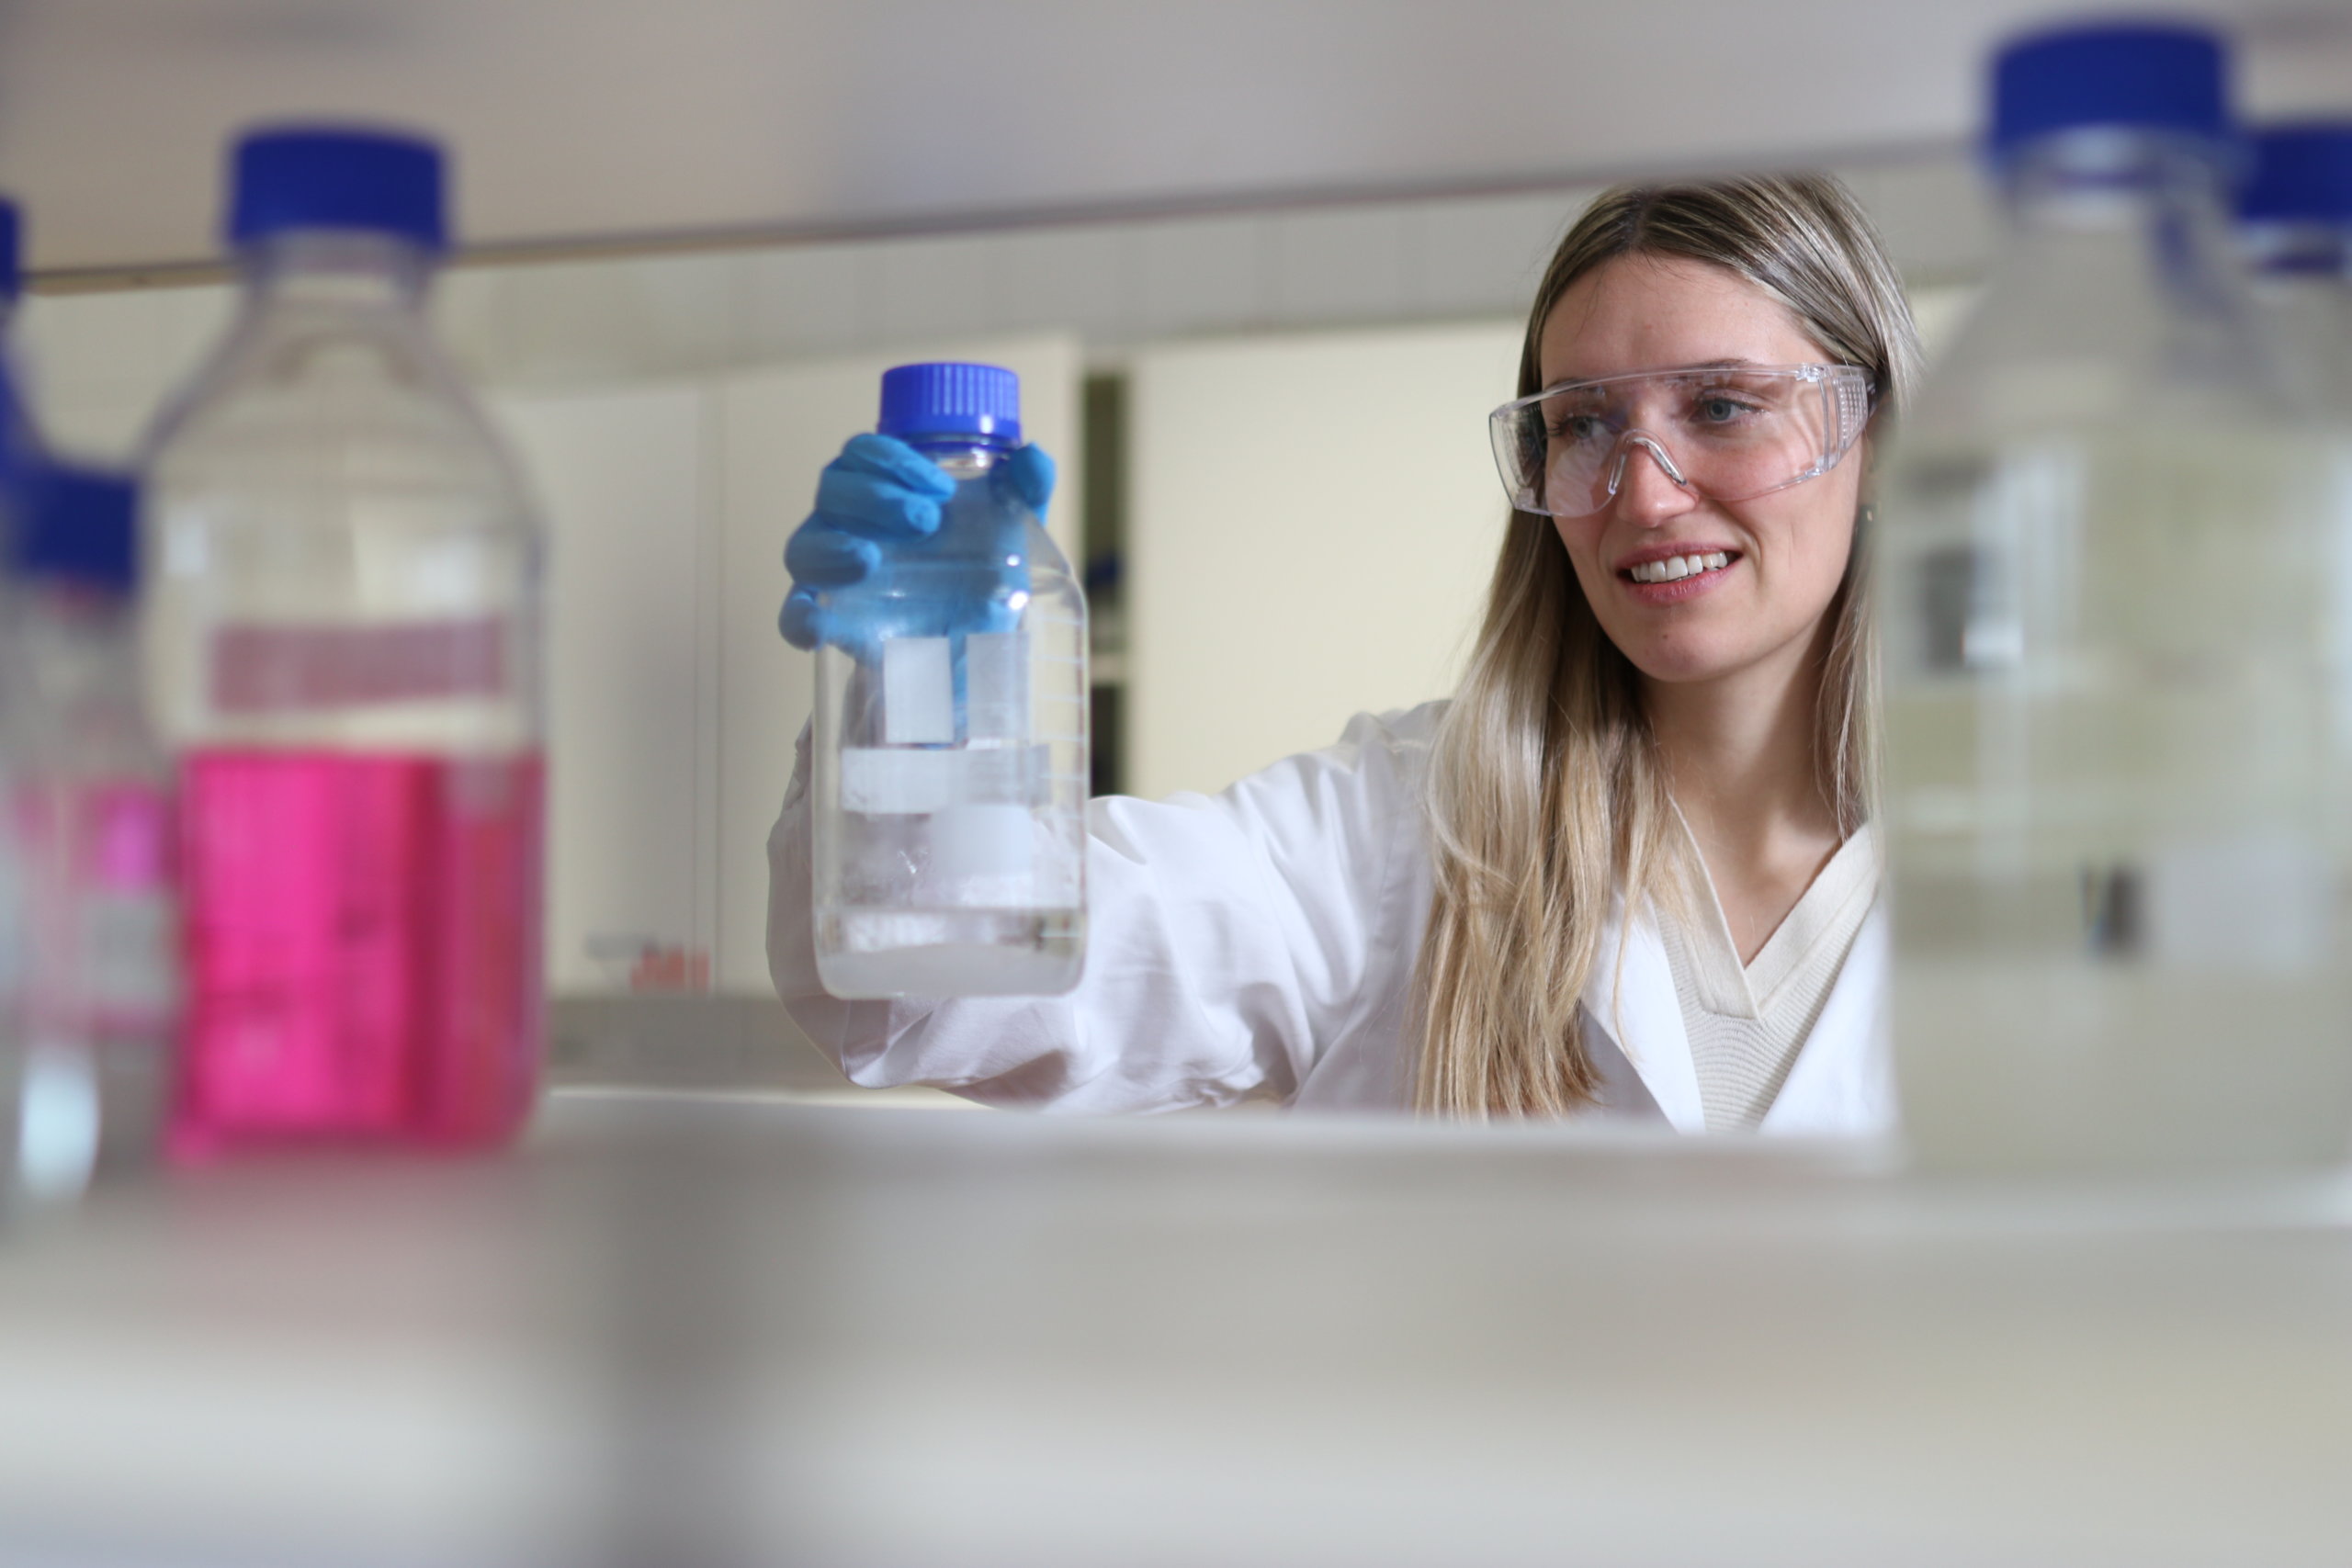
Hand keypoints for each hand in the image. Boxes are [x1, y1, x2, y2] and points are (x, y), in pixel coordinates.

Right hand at [779, 434, 1055, 653]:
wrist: (977, 652)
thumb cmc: (982, 577)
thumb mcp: (1011, 534)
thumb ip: (1025, 492)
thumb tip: (1033, 457)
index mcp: (887, 490)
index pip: (866, 453)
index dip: (894, 459)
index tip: (941, 487)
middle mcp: (852, 524)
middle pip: (832, 488)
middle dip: (874, 496)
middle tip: (927, 522)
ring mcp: (836, 575)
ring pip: (804, 546)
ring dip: (832, 547)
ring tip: (870, 561)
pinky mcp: (833, 625)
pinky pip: (794, 616)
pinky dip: (799, 617)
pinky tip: (818, 626)